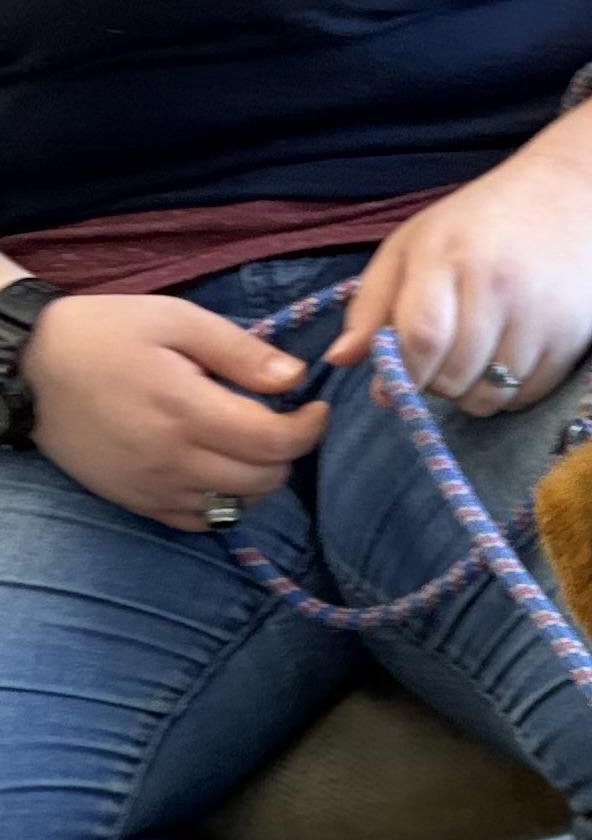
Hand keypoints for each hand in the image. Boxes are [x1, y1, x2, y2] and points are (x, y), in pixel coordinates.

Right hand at [22, 296, 328, 530]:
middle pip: (267, 479)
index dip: (308, 428)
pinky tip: (213, 467)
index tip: (314, 408)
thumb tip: (295, 378)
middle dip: (284, 450)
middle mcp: (176, 460)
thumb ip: (238, 351)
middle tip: (273, 419)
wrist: (29, 369)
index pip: (276, 441)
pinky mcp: (144, 505)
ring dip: (257, 477)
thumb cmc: (103, 334)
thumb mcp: (171, 319)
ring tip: (240, 441)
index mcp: (186, 409)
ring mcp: (159, 490)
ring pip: (242, 504)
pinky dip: (224, 500)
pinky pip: (206, 521)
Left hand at [328, 103, 591, 414]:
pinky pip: (525, 398)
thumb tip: (340, 359)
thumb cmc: (482, 222)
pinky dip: (508, 394)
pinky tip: (507, 359)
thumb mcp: (416, 243)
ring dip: (471, 394)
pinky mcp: (570, 341)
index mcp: (447, 254)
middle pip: (451, 375)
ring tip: (474, 360)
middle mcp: (495, 285)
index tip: (395, 382)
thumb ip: (373, 302)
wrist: (575, 196)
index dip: (404, 372)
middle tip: (440, 360)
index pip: (419, 336)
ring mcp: (537, 316)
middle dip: (435, 383)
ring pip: (488, 396)